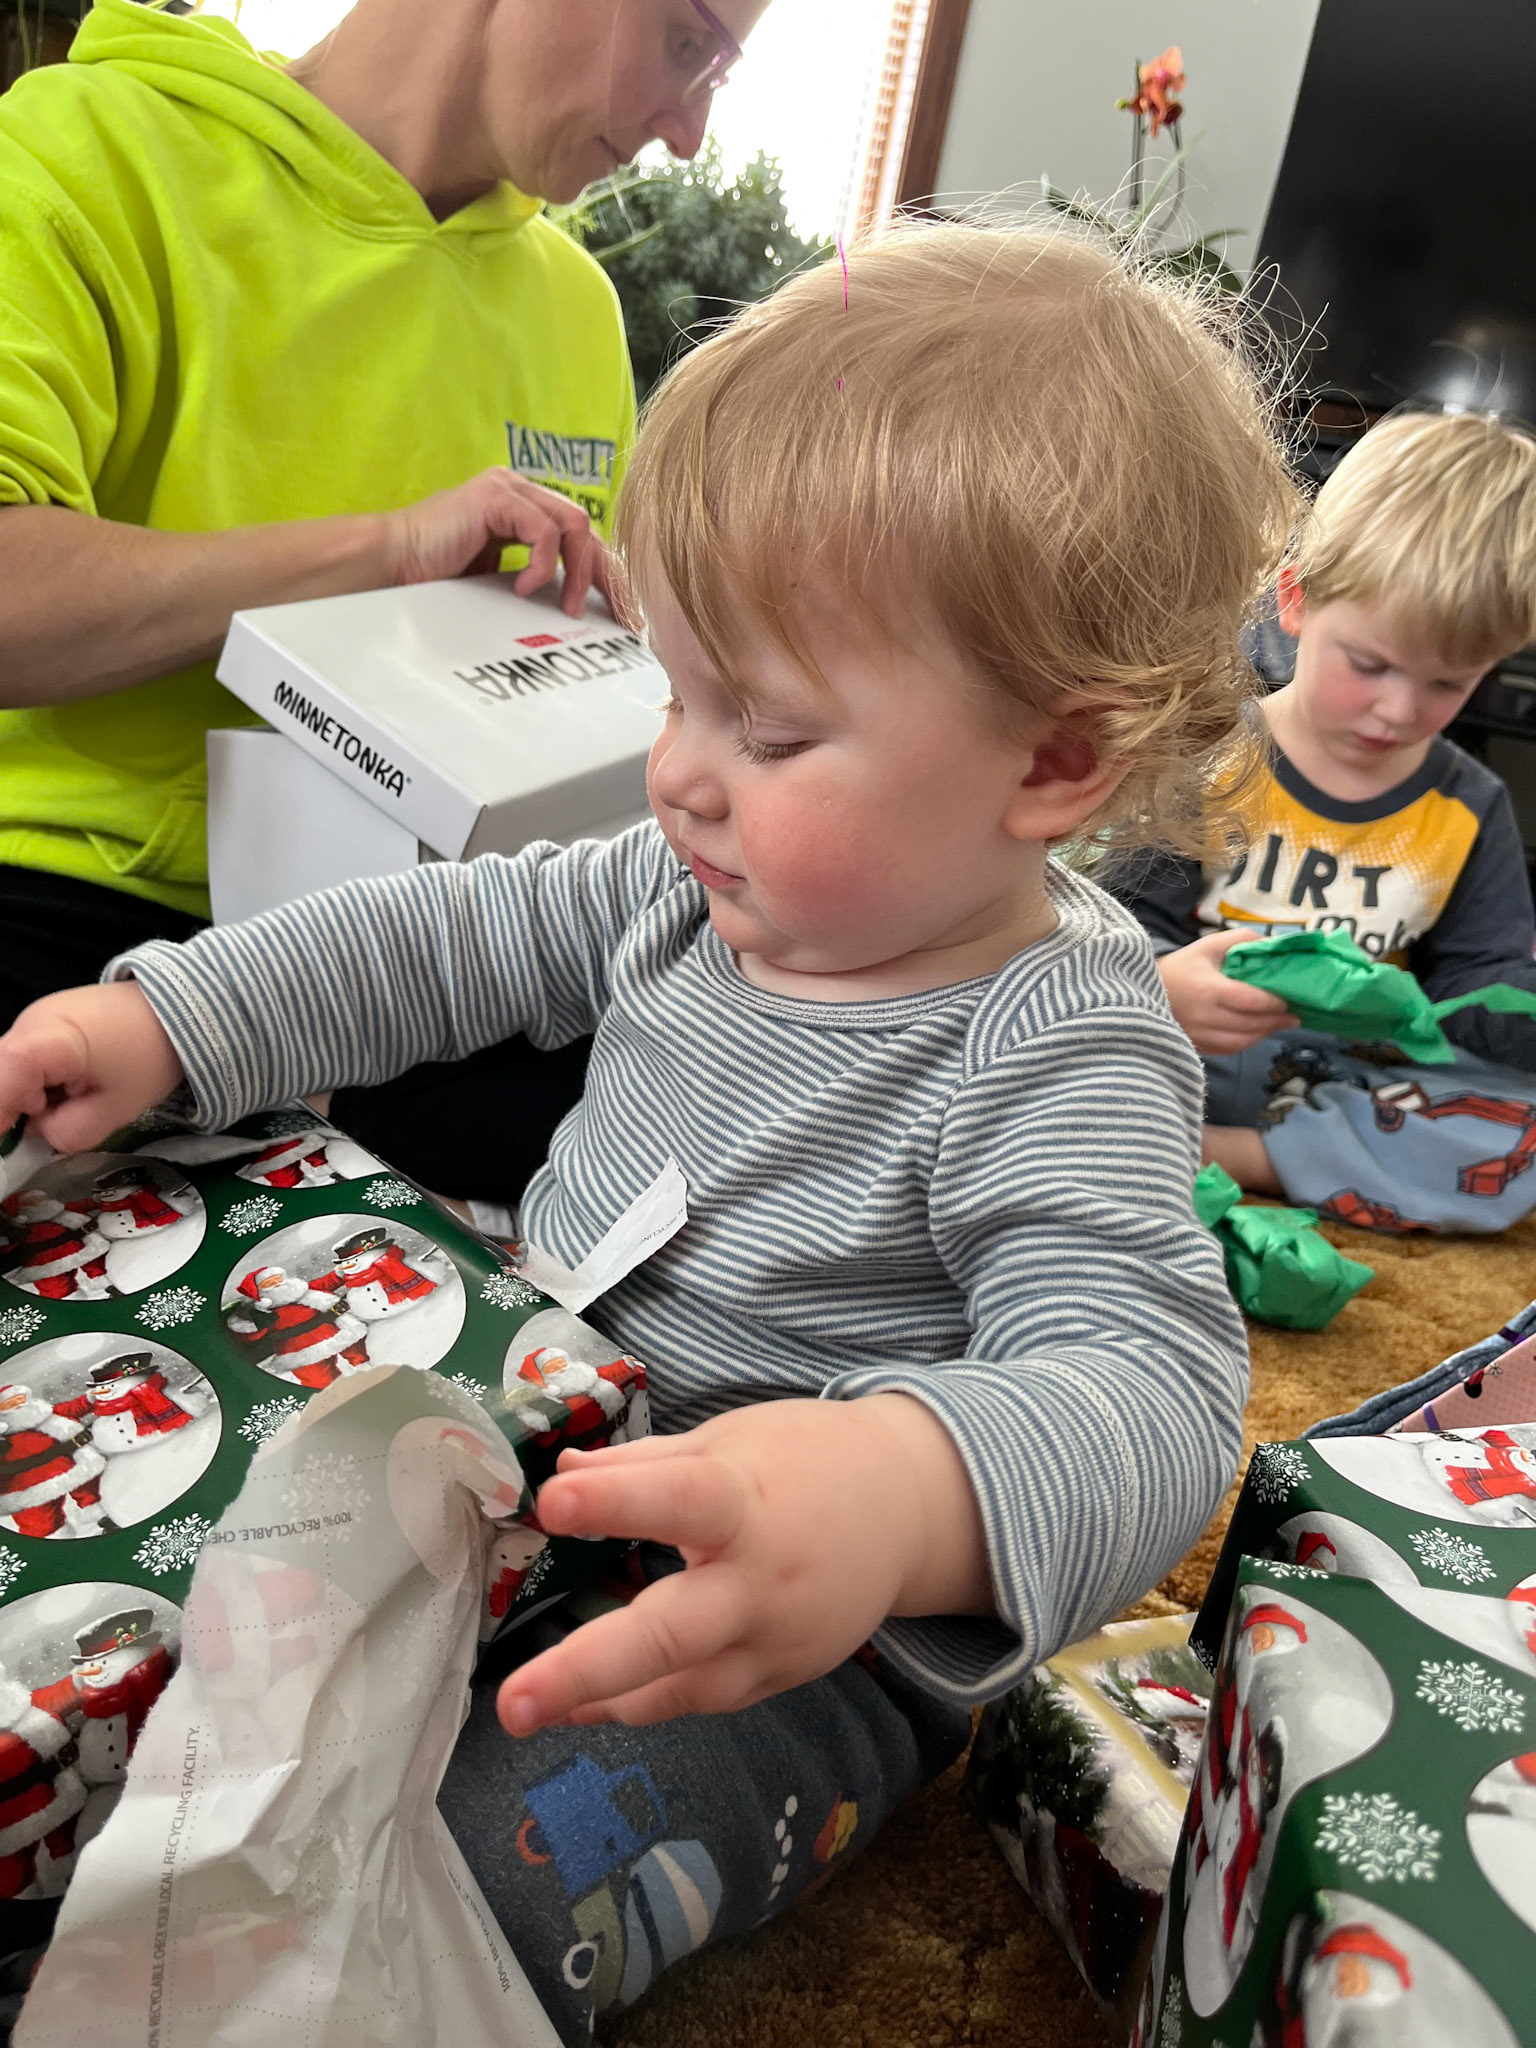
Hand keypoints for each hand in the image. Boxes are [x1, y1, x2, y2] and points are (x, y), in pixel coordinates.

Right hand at [0, 983, 184, 1153]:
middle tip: (54, 1118)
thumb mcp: (114, 1110)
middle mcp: (28, 1023)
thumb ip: (67, 1132)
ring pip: (7, 1071)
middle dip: (14, 1109)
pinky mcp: (38, 1023)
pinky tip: (69, 1083)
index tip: (17, 1138)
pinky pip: (21, 1062)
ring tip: (72, 1096)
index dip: (0, 1114)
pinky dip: (36, 1083)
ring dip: (27, 1096)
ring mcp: (30, 1019)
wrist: (176, 1011)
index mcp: (49, 1039)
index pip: (0, 1077)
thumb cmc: (148, 1058)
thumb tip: (37, 1133)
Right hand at [381, 468, 604, 616]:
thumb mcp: (498, 578)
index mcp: (524, 508)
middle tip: (619, 616)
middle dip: (607, 576)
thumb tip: (577, 606)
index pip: (582, 537)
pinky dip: (543, 565)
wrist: (391, 563)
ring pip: (575, 524)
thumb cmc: (435, 576)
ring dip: (578, 572)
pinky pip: (543, 531)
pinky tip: (523, 588)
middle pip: (588, 529)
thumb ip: (534, 577)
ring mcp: (508, 488)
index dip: (606, 574)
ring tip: (568, 607)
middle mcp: (521, 491)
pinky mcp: (495, 497)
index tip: (620, 613)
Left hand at [497, 1394, 989, 1733]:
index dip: (615, 1502)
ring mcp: (773, 1642)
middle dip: (586, 1670)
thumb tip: (563, 1474)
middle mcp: (760, 1583)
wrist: (909, 1510)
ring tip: (526, 1710)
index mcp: (746, 1502)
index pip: (677, 1498)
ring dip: (599, 1701)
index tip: (552, 1501)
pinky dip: (639, 1701)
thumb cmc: (807, 1460)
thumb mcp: (729, 1442)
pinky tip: (583, 1703)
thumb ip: (644, 1466)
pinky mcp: (779, 1677)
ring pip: (680, 1688)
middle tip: (513, 1701)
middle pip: (671, 1634)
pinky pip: (699, 1698)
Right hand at [1157, 930, 1298, 1054]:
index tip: (1289, 1000)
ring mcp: (1199, 1035)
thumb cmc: (1181, 966)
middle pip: (1250, 1024)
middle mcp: (1204, 1016)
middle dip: (1276, 1021)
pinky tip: (1257, 1033)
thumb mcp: (1208, 945)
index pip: (1251, 1001)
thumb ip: (1241, 941)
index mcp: (1209, 989)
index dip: (1274, 1003)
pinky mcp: (1196, 1046)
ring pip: (1242, 1042)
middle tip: (1294, 1016)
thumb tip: (1273, 947)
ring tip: (1280, 1025)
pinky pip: (1228, 1049)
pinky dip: (1247, 1042)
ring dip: (1264, 1034)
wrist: (1142, 990)